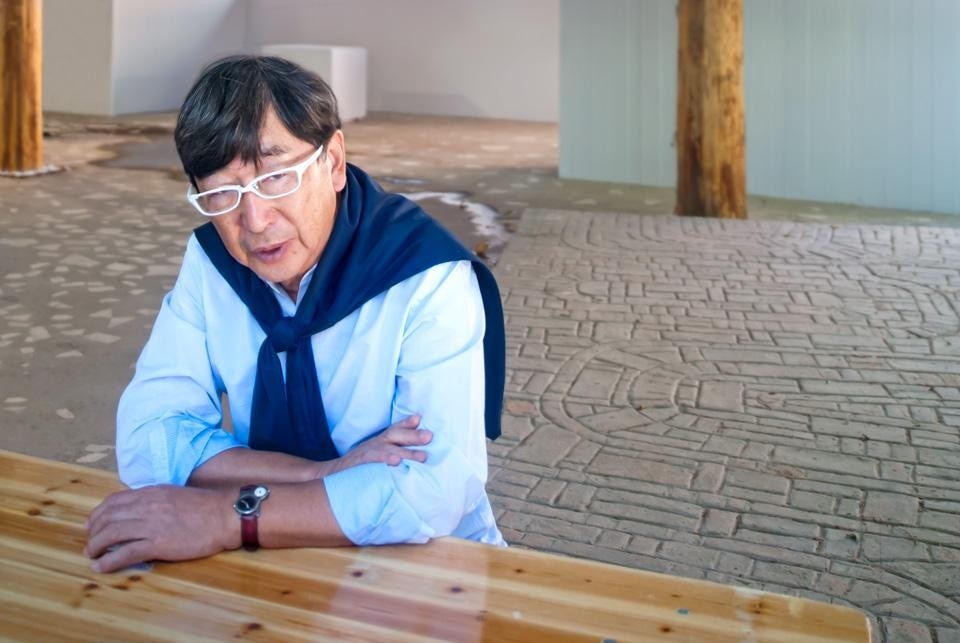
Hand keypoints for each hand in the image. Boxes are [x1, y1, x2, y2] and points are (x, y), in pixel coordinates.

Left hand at [85, 485, 235, 572]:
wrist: (224, 516)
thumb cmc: (205, 506)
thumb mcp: (175, 494)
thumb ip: (155, 500)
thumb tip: (140, 509)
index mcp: (150, 493)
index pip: (114, 500)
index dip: (98, 513)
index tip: (92, 524)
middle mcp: (146, 507)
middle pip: (108, 517)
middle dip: (93, 531)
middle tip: (90, 542)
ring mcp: (150, 526)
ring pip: (111, 534)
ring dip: (95, 546)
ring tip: (91, 554)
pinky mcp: (157, 544)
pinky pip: (125, 553)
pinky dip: (108, 561)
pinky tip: (101, 567)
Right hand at [322, 415, 431, 476]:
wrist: (332, 476)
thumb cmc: (360, 466)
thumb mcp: (376, 453)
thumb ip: (394, 450)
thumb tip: (417, 454)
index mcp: (380, 441)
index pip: (395, 429)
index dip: (407, 423)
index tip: (419, 418)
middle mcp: (375, 444)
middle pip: (395, 436)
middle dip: (412, 436)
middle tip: (429, 436)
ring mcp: (368, 454)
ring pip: (389, 450)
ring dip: (406, 452)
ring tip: (422, 456)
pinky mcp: (361, 465)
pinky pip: (374, 462)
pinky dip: (385, 460)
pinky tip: (396, 462)